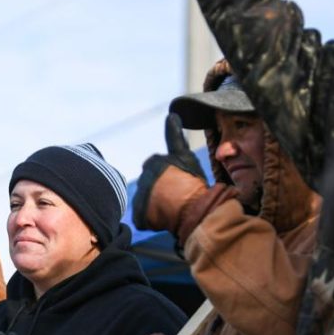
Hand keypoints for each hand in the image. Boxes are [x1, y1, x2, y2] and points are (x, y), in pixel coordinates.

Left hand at [133, 113, 239, 242]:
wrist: (195, 208)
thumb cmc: (193, 181)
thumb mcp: (185, 155)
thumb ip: (174, 136)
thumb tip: (170, 114)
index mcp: (153, 162)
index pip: (157, 168)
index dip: (168, 177)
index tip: (178, 183)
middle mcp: (143, 178)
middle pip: (151, 185)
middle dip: (160, 190)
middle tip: (177, 197)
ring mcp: (141, 197)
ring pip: (147, 201)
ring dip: (156, 205)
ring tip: (173, 209)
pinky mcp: (139, 214)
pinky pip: (143, 218)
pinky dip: (151, 220)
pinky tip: (165, 219)